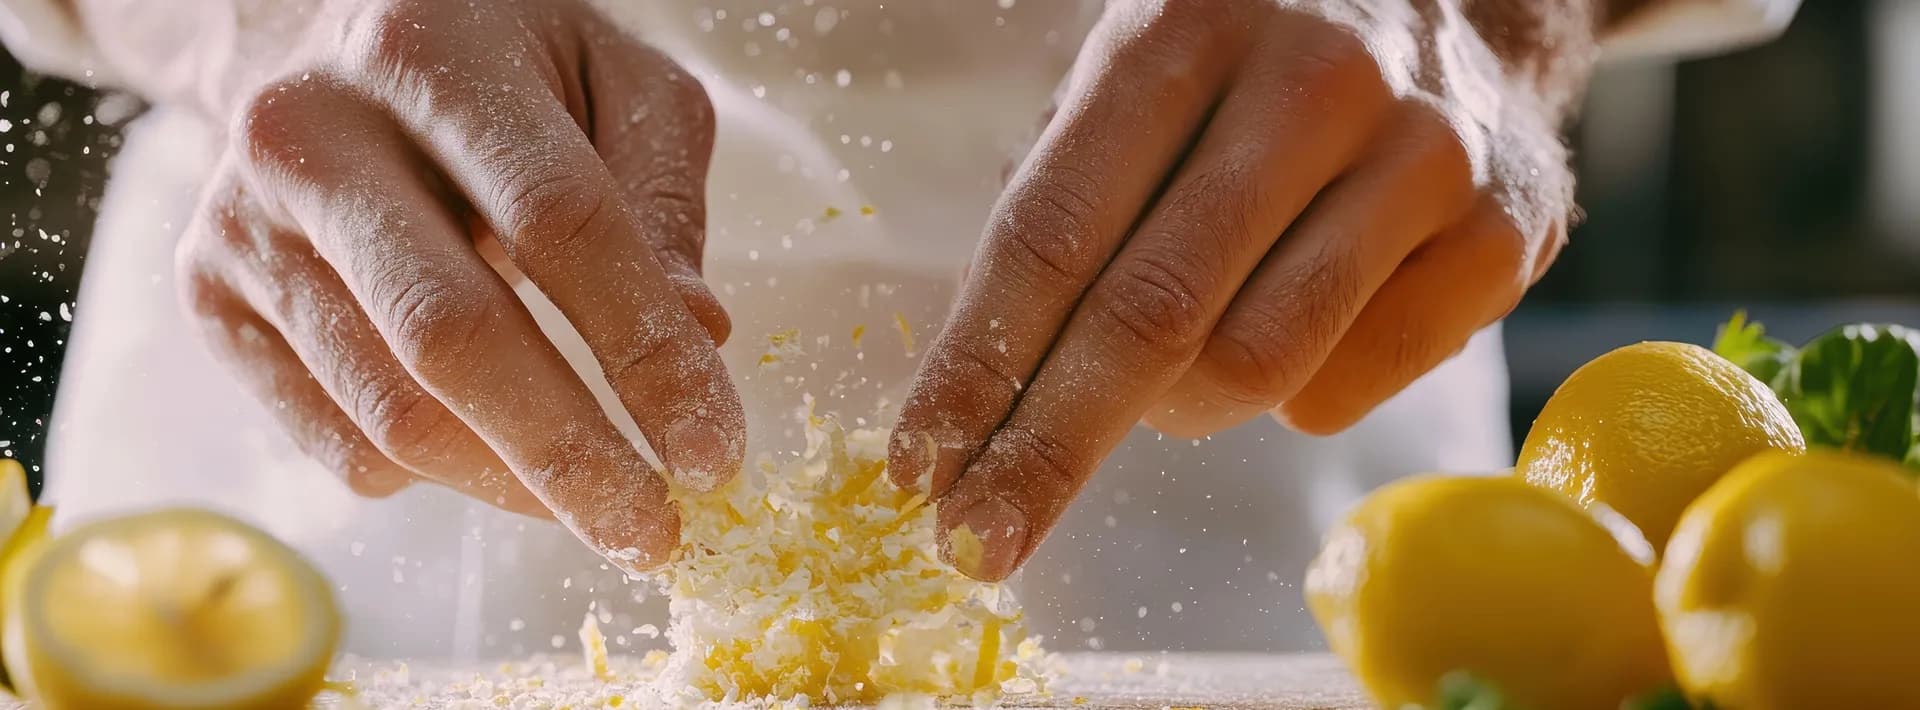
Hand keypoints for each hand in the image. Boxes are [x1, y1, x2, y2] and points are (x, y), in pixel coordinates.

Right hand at [174, 0, 743, 571]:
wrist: (318, 44)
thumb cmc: (500, 68)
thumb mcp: (613, 82)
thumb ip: (662, 198)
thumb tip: (702, 333)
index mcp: (432, 52)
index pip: (560, 224)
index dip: (646, 351)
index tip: (712, 450)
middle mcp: (314, 132)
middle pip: (454, 337)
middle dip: (572, 458)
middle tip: (654, 530)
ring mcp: (245, 220)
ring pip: (391, 411)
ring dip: (514, 486)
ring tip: (598, 503)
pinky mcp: (211, 296)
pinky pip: (339, 440)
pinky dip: (437, 475)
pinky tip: (494, 446)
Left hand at [891, 0, 1598, 580]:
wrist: (1470, 6)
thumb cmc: (1257, 66)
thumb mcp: (1146, 77)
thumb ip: (1065, 197)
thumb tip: (974, 385)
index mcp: (1184, 26)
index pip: (1051, 233)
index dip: (975, 365)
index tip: (919, 466)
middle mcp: (1311, 80)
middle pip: (1149, 316)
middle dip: (1047, 449)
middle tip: (982, 538)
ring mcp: (1420, 153)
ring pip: (1255, 364)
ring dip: (1178, 412)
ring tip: (1168, 385)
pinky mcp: (1501, 231)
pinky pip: (1347, 387)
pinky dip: (1287, 400)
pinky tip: (1288, 334)